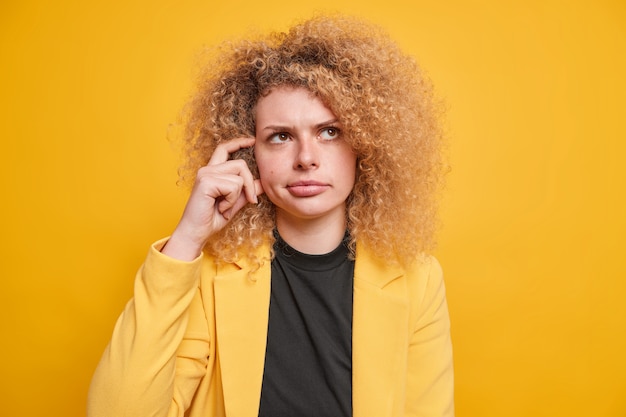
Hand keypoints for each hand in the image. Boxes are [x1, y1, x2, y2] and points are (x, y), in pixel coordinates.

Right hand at [161, 137, 263, 260]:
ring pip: (239, 176)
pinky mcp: (206, 181)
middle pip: (241, 164)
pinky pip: (233, 186)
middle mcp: (208, 169)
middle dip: (250, 184)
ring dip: (238, 196)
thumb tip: (262, 182)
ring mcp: (206, 174)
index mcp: (212, 172)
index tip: (252, 141)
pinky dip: (231, 201)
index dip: (239, 142)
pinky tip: (220, 208)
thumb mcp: (234, 203)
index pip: (225, 148)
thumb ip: (246, 191)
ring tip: (225, 207)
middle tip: (251, 200)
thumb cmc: (212, 219)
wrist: (196, 233)